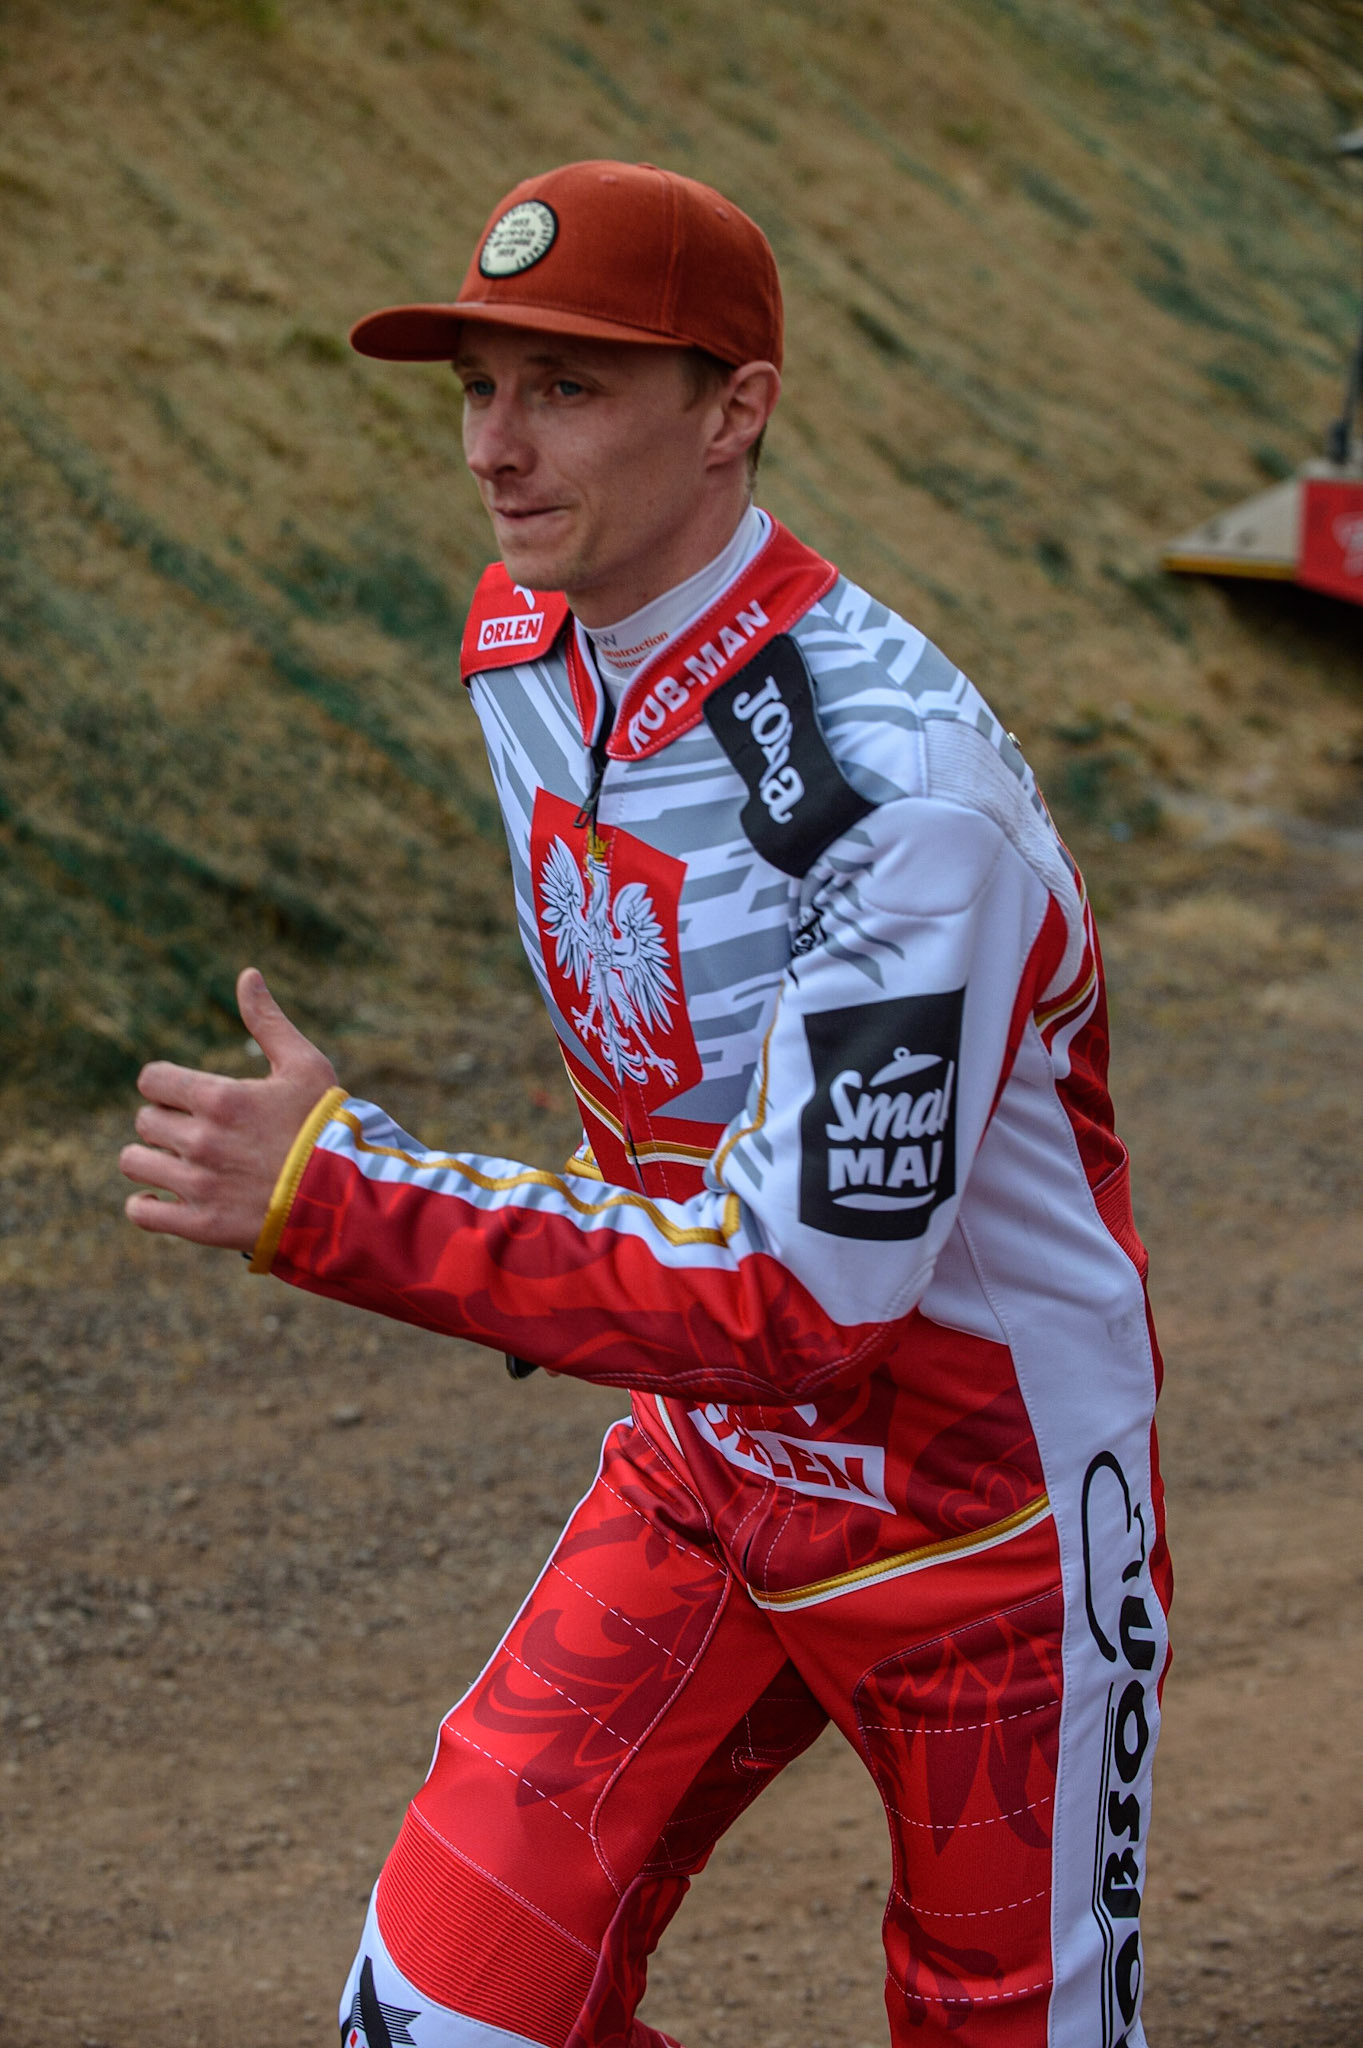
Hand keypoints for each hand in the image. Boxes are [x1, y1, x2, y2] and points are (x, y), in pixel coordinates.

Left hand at [121, 968, 338, 1251]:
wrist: (348, 1197)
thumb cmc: (329, 1126)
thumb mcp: (306, 1066)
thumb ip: (268, 1022)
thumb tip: (247, 975)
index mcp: (220, 1098)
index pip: (151, 1080)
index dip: (165, 1085)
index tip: (184, 1096)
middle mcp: (201, 1140)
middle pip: (145, 1121)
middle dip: (165, 1123)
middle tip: (196, 1132)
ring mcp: (198, 1185)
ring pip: (134, 1163)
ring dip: (150, 1160)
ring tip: (178, 1163)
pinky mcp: (201, 1225)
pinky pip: (142, 1212)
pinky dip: (146, 1205)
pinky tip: (163, 1198)